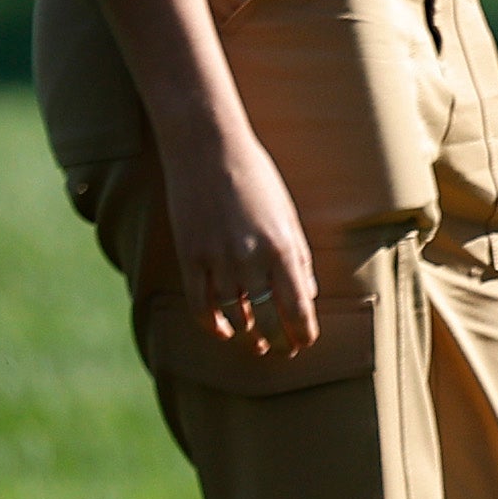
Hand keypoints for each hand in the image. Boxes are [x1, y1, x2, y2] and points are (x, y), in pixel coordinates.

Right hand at [157, 130, 320, 358]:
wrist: (208, 147)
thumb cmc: (255, 176)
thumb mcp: (287, 212)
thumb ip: (298, 255)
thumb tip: (307, 295)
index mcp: (283, 247)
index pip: (297, 308)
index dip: (302, 333)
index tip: (304, 342)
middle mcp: (251, 259)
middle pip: (266, 322)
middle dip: (277, 343)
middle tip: (281, 351)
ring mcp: (218, 260)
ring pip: (234, 317)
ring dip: (247, 336)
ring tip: (254, 343)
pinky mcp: (190, 257)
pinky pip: (200, 306)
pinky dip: (212, 325)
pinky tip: (223, 330)